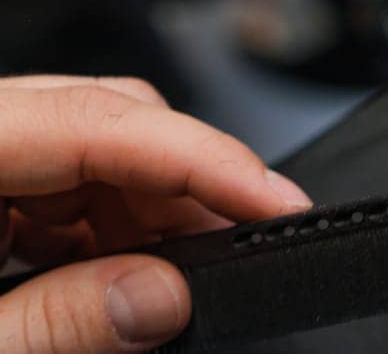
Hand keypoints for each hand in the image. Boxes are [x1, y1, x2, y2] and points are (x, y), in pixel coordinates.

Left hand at [0, 75, 311, 352]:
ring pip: (95, 148)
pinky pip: (62, 182)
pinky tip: (128, 274)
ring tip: (186, 277)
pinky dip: (107, 229)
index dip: (202, 157)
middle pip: (105, 119)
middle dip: (185, 185)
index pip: (95, 120)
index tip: (277, 200)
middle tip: (246, 245)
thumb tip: (166, 295)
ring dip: (149, 214)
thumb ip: (55, 322)